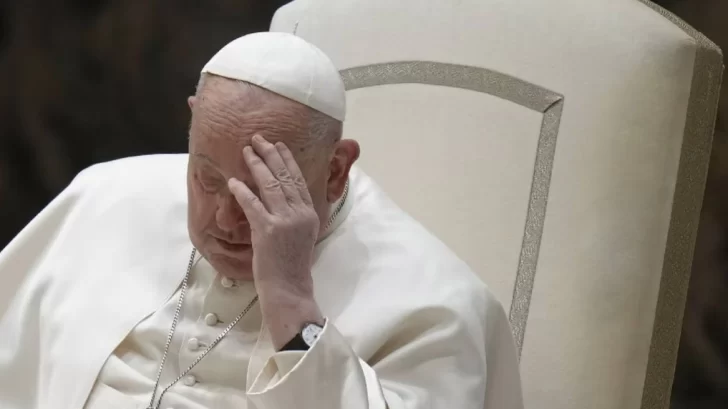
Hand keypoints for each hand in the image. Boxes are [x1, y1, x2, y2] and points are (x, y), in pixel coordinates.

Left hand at [228, 135, 323, 347]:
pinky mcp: (268, 230)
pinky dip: (242, 191)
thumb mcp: (302, 235)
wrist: (289, 289)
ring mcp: (285, 221)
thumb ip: (294, 215)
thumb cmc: (292, 266)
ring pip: (271, 185)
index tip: (278, 145)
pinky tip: (234, 181)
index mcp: (309, 213)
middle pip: (285, 176)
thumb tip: (281, 197)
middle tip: (259, 139)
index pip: (299, 180)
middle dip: (271, 154)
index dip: (287, 160)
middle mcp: (300, 213)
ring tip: (247, 151)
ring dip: (257, 165)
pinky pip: (253, 204)